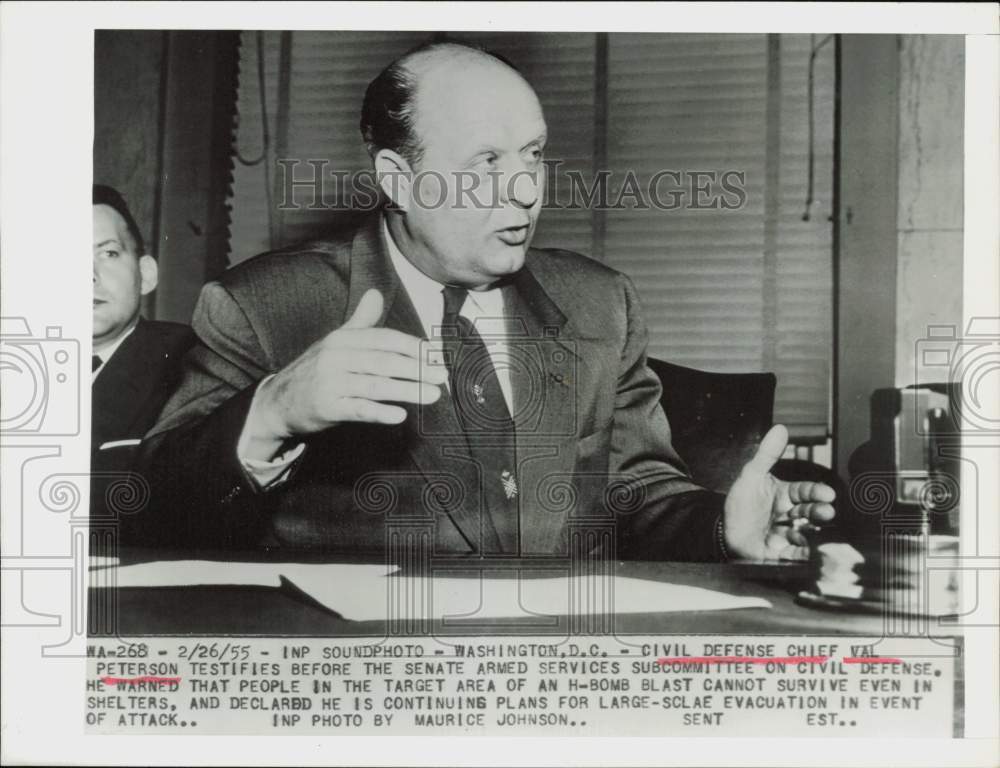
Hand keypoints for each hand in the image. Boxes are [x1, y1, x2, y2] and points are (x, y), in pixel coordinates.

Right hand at [243, 289, 446, 458]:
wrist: (277, 402)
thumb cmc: (315, 370)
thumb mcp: (336, 342)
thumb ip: (360, 320)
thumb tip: (376, 293)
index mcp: (342, 339)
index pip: (384, 339)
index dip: (412, 346)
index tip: (436, 355)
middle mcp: (336, 357)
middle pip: (384, 361)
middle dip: (417, 368)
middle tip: (442, 376)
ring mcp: (330, 383)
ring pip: (376, 385)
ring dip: (407, 390)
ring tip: (432, 395)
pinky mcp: (326, 407)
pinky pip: (358, 409)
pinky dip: (380, 413)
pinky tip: (400, 416)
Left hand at [722, 424, 835, 560]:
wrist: (721, 531)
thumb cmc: (740, 504)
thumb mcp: (751, 476)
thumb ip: (767, 454)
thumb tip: (780, 429)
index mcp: (784, 495)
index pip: (804, 491)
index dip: (816, 492)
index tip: (827, 494)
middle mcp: (788, 515)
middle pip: (808, 512)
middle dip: (818, 512)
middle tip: (826, 512)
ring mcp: (786, 534)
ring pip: (804, 534)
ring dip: (810, 534)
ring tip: (808, 534)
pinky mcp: (779, 553)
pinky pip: (793, 556)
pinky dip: (801, 555)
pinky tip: (804, 552)